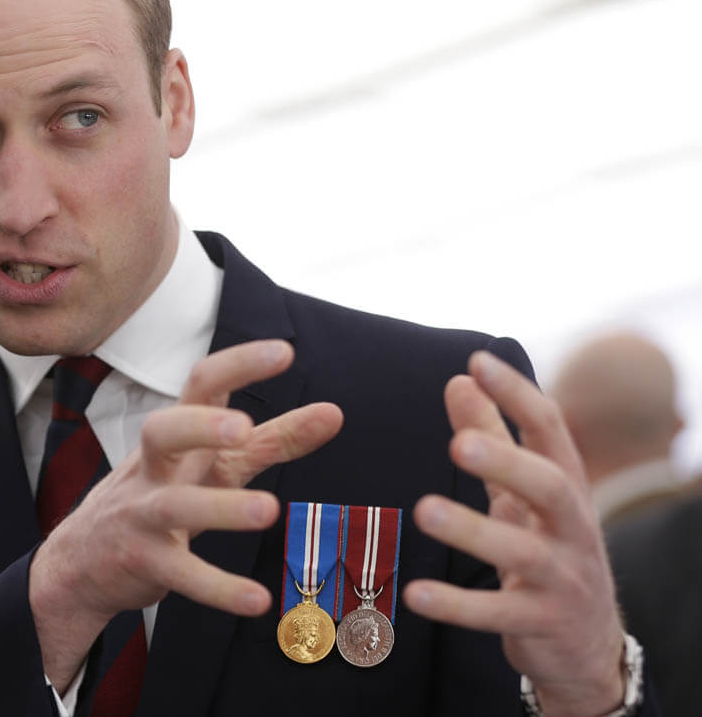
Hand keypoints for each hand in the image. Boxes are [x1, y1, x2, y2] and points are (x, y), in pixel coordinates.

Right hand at [29, 339, 342, 690]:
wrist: (81, 560)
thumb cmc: (161, 496)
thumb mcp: (215, 464)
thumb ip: (274, 440)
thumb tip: (334, 413)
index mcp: (177, 438)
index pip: (200, 385)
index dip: (239, 365)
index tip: (284, 352)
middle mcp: (155, 468)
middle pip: (162, 430)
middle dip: (199, 425)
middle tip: (242, 429)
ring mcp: (144, 514)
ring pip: (174, 505)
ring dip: (220, 508)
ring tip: (269, 511)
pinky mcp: (144, 562)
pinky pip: (180, 573)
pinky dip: (218, 588)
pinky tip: (257, 599)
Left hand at [404, 351, 625, 716]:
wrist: (587, 641)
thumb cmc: (545, 546)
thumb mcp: (520, 491)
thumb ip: (491, 436)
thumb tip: (459, 379)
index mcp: (565, 485)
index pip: (550, 430)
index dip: (517, 394)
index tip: (478, 360)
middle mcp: (572, 527)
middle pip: (550, 487)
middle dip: (508, 463)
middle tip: (459, 444)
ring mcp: (562, 578)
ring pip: (523, 553)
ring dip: (472, 532)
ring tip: (424, 511)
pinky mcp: (541, 622)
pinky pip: (498, 614)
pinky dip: (458, 606)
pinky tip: (416, 593)